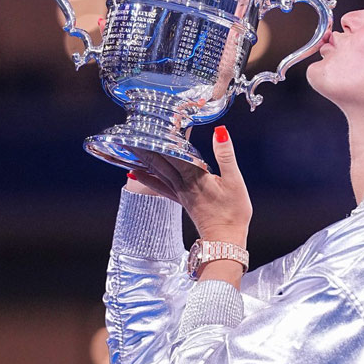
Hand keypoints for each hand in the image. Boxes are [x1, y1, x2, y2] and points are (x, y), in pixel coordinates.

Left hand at [128, 126, 251, 246]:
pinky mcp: (181, 200)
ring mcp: (180, 192)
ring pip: (157, 171)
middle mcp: (183, 183)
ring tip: (129, 146)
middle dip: (146, 146)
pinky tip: (134, 173)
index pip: (175, 151)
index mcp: (195, 176)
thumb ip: (225, 155)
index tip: (154, 122)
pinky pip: (159, 187)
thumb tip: (220, 131)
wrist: (224, 240)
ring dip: (143, 158)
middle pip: (160, 160)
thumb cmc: (233, 212)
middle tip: (130, 133)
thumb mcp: (235, 181)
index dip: (165, 136)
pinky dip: (146, 178)